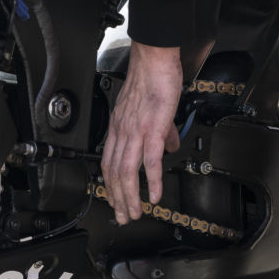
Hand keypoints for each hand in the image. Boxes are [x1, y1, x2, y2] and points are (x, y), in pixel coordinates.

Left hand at [101, 42, 182, 223]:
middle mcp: (122, 132)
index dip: (109, 185)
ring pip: (127, 172)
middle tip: (123, 218)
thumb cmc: (151, 79)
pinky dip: (152, 181)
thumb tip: (170, 147)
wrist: (155, 60)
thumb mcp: (148, 109)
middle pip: (114, 173)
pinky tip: (155, 196)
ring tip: (135, 213)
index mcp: (119, 128)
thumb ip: (159, 132)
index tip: (113, 201)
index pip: (108, 162)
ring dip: (130, 197)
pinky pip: (150, 161)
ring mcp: (136, 132)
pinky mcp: (153, 129)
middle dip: (117, 199)